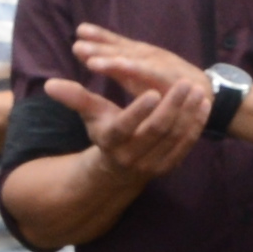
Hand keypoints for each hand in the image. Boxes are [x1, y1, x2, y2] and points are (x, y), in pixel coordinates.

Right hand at [47, 27, 210, 182]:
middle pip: (156, 130)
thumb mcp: (91, 115)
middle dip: (172, 106)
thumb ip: (76, 98)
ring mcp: (152, 163)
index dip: (139, 111)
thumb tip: (49, 84)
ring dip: (188, 114)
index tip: (152, 91)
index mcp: (111, 142)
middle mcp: (131, 156)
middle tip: (185, 83)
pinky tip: (203, 106)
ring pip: (174, 137)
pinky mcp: (169, 166)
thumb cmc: (104, 132)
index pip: (125, 127)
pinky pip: (185, 145)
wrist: (118, 168)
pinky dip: (195, 126)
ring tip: (197, 90)